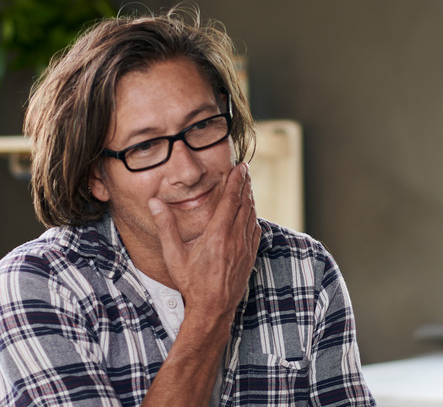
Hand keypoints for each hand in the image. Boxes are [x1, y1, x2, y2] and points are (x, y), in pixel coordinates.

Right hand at [147, 162, 260, 319]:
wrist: (213, 309)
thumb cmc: (191, 284)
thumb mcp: (174, 256)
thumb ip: (166, 226)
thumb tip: (154, 202)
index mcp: (218, 235)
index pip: (231, 200)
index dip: (237, 181)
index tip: (241, 167)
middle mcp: (235, 239)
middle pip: (245, 204)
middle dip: (245, 184)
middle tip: (245, 170)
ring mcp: (245, 248)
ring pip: (251, 216)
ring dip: (250, 199)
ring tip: (247, 186)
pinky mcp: (250, 257)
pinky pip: (255, 230)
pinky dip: (253, 217)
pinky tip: (250, 213)